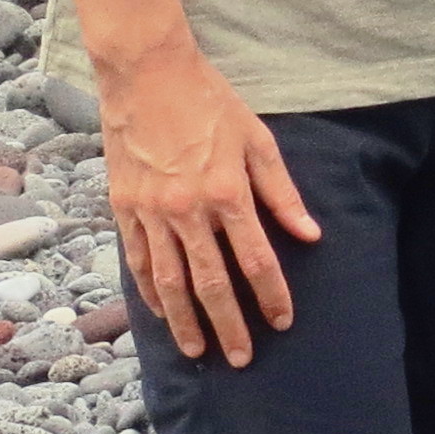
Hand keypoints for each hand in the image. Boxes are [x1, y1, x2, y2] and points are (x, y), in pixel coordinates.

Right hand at [97, 41, 318, 366]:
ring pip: (169, 282)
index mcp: (227, 193)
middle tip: (242, 358)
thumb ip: (282, 192)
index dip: (271, 295)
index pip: (256, 259)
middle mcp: (187, 211)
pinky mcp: (124, 207)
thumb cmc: (210, 102)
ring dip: (186, 321)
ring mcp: (150, 212)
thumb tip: (310, 234)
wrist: (146, 74)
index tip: (283, 322)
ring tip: (200, 349)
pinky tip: (162, 313)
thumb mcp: (257, 139)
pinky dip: (150, 292)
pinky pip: (139, 260)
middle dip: (229, 324)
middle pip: (211, 283)